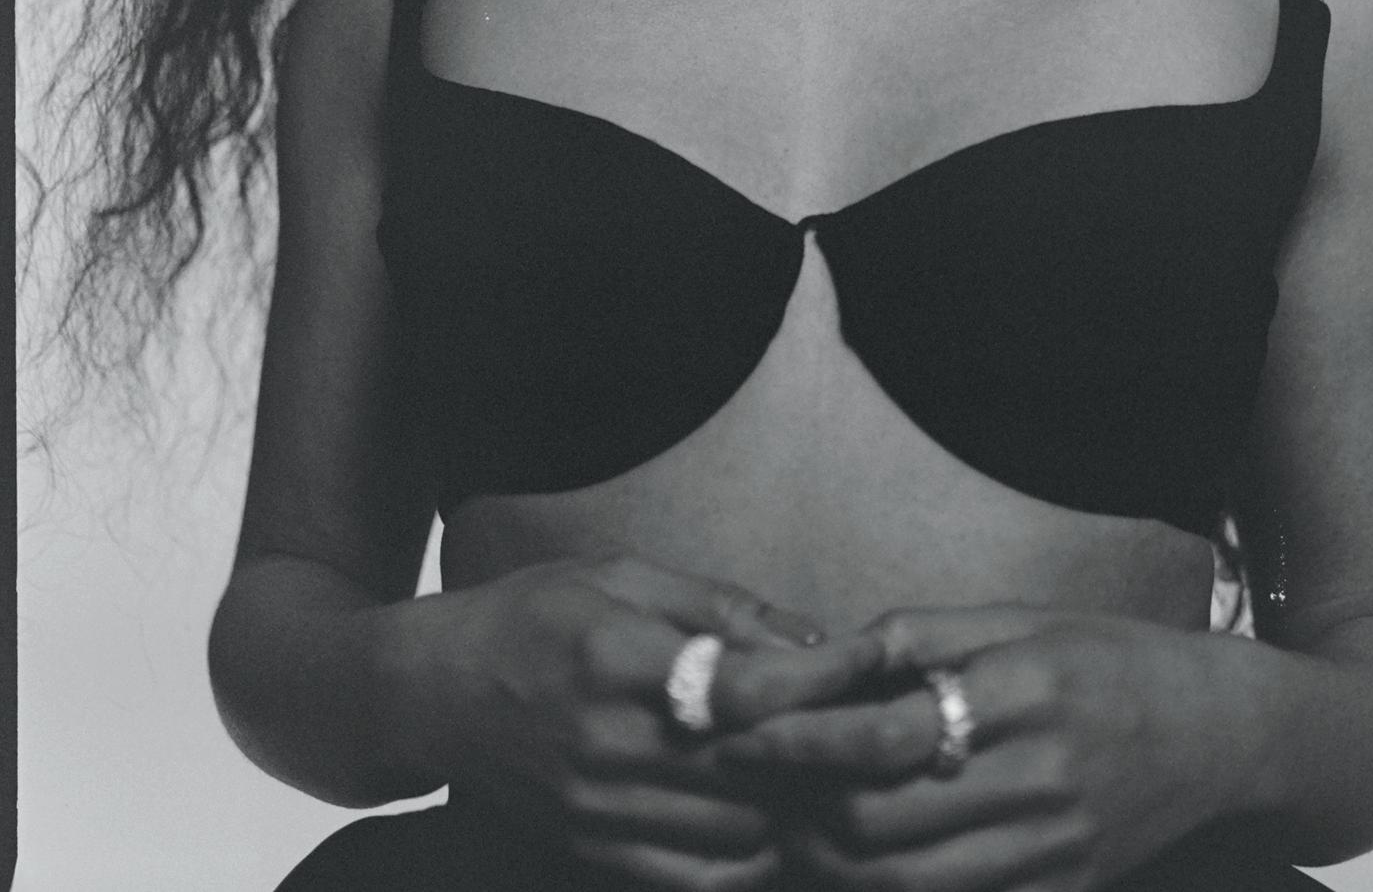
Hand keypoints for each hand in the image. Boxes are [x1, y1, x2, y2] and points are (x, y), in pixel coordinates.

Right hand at [407, 551, 878, 890]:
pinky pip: (695, 877)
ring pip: (737, 834)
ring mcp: (597, 807)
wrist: (433, 692)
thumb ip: (718, 606)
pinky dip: (747, 857)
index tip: (874, 660)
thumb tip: (811, 636)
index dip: (821, 679)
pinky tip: (772, 821)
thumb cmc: (535, 614)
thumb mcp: (621, 575)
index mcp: (618, 657)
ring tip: (830, 772)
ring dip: (792, 808)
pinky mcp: (590, 849)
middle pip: (752, 770)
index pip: (744, 687)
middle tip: (872, 725)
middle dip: (823, 751)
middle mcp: (608, 742)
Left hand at [717, 606, 1233, 890]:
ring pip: (904, 886)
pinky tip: (858, 863)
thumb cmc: (1103, 657)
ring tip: (790, 827)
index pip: (886, 736)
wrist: (1218, 732)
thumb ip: (917, 641)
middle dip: (797, 813)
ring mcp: (1053, 853)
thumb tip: (818, 662)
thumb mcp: (1016, 621)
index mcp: (1023, 691)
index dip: (800, 743)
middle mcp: (1040, 780)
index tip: (740, 735)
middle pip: (881, 826)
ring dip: (828, 865)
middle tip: (750, 789)